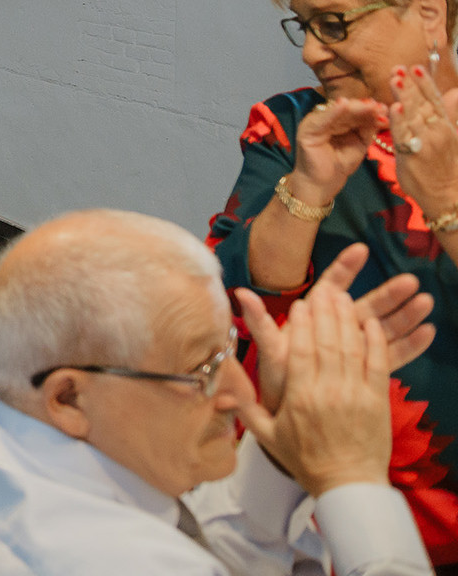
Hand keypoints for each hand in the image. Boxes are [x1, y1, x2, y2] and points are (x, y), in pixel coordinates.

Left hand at [237, 243, 434, 412]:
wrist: (290, 418)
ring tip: (425, 300)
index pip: (330, 286)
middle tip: (410, 281)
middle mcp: (335, 331)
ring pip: (384, 327)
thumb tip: (241, 292)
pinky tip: (429, 331)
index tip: (360, 250)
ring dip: (405, 314)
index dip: (344, 268)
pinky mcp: (367, 371)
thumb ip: (260, 323)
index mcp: (313, 321)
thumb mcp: (271, 351)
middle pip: (364, 305)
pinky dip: (411, 344)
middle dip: (387, 292)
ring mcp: (354, 350)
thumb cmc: (278, 382)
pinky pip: (392, 354)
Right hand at [240, 287, 392, 496]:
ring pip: (352, 347)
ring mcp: (355, 394)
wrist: (347, 484)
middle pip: (327, 341)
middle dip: (325, 312)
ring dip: (348, 319)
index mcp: (300, 396)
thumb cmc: (305, 460)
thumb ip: (244, 408)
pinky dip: (375, 341)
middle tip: (323, 291)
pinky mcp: (377, 401)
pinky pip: (378, 363)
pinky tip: (370, 323)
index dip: (302, 323)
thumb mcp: (267, 435)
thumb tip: (218, 389)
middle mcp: (328, 390)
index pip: (301, 349)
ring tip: (343, 297)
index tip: (300, 303)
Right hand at [291, 97, 386, 204]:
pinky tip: (344, 104)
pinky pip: (321, 118)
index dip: (370, 110)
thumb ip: (367, 128)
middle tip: (381, 108)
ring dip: (354, 108)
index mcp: (337, 121)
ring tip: (371, 107)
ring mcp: (314, 122)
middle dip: (365, 107)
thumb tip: (382, 111)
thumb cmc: (340, 165)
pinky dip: (333, 111)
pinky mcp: (307, 129)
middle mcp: (325, 118)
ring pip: (336, 110)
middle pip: (347, 109)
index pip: (355, 111)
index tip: (385, 109)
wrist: (322, 184)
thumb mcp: (360, 143)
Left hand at [390, 65, 457, 217]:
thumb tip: (455, 93)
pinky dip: (398, 121)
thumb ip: (450, 113)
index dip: (425, 83)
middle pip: (421, 104)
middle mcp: (436, 131)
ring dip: (403, 96)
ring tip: (395, 79)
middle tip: (398, 68)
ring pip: (412, 115)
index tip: (416, 67)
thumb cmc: (446, 165)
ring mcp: (425, 142)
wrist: (448, 196)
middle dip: (410, 85)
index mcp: (445, 125)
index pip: (434, 100)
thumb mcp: (452, 136)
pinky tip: (393, 108)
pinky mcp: (412, 155)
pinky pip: (403, 135)